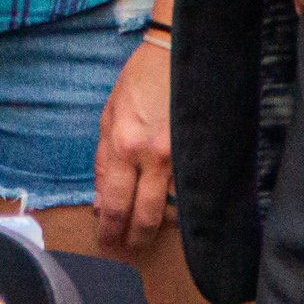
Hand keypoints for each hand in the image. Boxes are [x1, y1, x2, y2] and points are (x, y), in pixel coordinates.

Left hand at [91, 28, 173, 260]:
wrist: (175, 54)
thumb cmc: (138, 82)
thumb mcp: (108, 117)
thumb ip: (104, 163)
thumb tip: (101, 202)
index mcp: (124, 145)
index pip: (116, 203)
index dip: (111, 229)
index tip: (107, 242)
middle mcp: (153, 155)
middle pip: (145, 214)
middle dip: (135, 237)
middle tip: (128, 249)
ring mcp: (182, 155)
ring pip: (173, 208)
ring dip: (160, 226)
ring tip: (150, 235)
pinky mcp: (203, 152)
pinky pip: (191, 190)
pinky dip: (182, 205)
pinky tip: (176, 214)